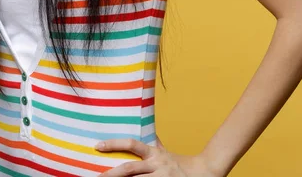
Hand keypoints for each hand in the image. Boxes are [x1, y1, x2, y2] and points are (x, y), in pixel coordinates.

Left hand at [94, 137, 219, 176]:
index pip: (131, 144)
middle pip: (130, 169)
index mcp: (153, 153)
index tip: (98, 146)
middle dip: (112, 174)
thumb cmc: (180, 163)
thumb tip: (141, 128)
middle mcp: (156, 165)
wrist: (204, 172)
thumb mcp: (164, 151)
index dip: (114, 144)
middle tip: (97, 176)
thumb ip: (152, 143)